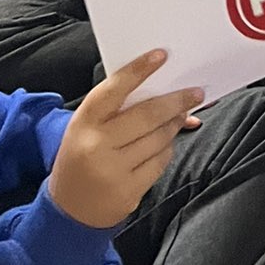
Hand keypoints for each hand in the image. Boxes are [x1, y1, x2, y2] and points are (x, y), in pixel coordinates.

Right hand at [47, 50, 202, 230]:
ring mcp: (112, 171)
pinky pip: (160, 162)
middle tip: (196, 93)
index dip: (138, 70)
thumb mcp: (87, 127)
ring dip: (174, 124)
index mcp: (84, 122)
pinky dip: (167, 149)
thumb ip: (117, 107)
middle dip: (177, 101)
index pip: (114, 89)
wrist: (68, 210)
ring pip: (159, 138)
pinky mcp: (128, 192)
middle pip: (148, 115)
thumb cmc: (83, 155)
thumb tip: (165, 88)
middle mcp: (96, 145)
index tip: (161, 55)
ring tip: (179, 116)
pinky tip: (164, 145)